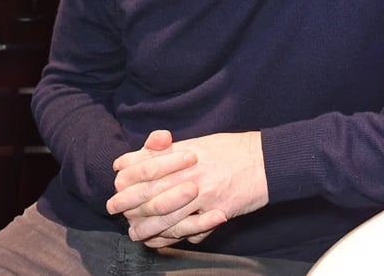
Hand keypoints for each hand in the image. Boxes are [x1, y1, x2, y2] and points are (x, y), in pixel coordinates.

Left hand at [106, 130, 267, 247]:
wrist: (267, 160)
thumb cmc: (232, 150)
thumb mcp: (197, 143)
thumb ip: (167, 151)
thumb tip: (138, 158)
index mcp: (182, 154)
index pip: (143, 167)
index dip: (126, 178)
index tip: (117, 186)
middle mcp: (190, 173)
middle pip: (149, 193)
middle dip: (128, 205)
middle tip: (116, 213)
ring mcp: (204, 194)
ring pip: (166, 216)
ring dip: (148, 227)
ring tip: (136, 233)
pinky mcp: (218, 211)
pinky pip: (192, 229)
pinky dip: (175, 236)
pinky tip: (165, 240)